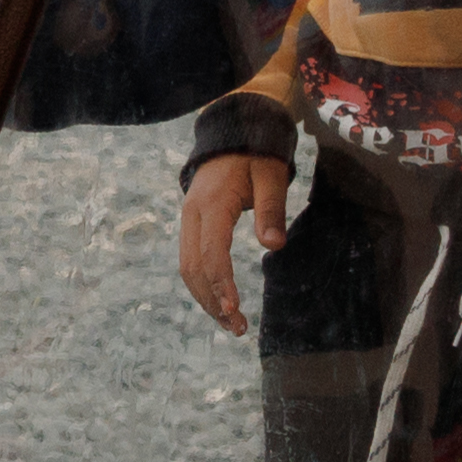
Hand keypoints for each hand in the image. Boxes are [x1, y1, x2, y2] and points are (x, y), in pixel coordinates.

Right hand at [179, 152, 286, 332]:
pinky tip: (220, 301)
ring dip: (205, 298)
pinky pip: (191, 260)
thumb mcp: (270, 175)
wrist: (232, 134)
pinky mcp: (193, 224)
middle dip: (212, 300)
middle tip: (237, 328)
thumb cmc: (256, 153)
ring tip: (230, 323)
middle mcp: (192, 214)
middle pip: (192, 267)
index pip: (211, 252)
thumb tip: (274, 246)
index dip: (221, 283)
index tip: (234, 309)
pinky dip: (203, 284)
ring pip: (187, 268)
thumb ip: (272, 209)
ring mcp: (189, 220)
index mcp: (211, 204)